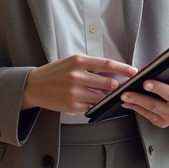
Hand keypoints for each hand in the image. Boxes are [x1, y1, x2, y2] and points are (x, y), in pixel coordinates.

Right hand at [21, 55, 137, 113]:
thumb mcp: (71, 62)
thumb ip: (90, 65)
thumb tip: (112, 71)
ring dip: (109, 97)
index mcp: (78, 61)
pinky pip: (92, 106)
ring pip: (102, 96)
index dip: (123, 69)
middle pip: (108, 83)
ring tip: (113, 95)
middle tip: (128, 86)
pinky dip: (96, 104)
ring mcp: (75, 92)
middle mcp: (77, 76)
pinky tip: (96, 101)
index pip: (107, 64)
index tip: (133, 71)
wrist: (34, 86)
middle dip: (120, 86)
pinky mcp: (73, 105)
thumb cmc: (55, 72)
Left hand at [120, 52, 168, 128]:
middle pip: (154, 105)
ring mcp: (167, 120)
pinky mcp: (160, 122)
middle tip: (125, 92)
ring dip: (133, 104)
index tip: (146, 82)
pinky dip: (135, 109)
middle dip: (138, 98)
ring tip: (121, 96)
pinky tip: (126, 102)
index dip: (158, 89)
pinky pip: (146, 116)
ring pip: (148, 111)